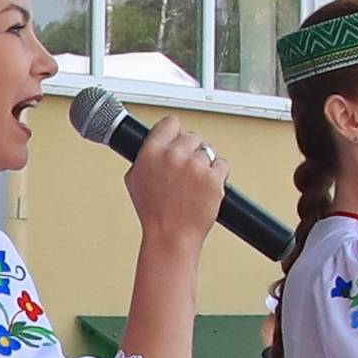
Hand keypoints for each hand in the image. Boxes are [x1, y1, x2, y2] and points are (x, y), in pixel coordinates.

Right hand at [123, 112, 225, 249]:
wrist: (171, 234)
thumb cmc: (154, 213)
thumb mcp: (135, 180)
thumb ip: (145, 158)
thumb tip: (153, 146)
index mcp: (151, 152)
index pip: (170, 123)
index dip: (174, 132)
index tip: (176, 139)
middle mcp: (173, 155)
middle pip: (192, 136)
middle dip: (191, 151)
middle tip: (186, 169)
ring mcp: (195, 165)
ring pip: (208, 150)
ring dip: (205, 163)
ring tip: (195, 182)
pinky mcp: (213, 176)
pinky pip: (222, 164)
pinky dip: (218, 174)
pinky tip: (205, 186)